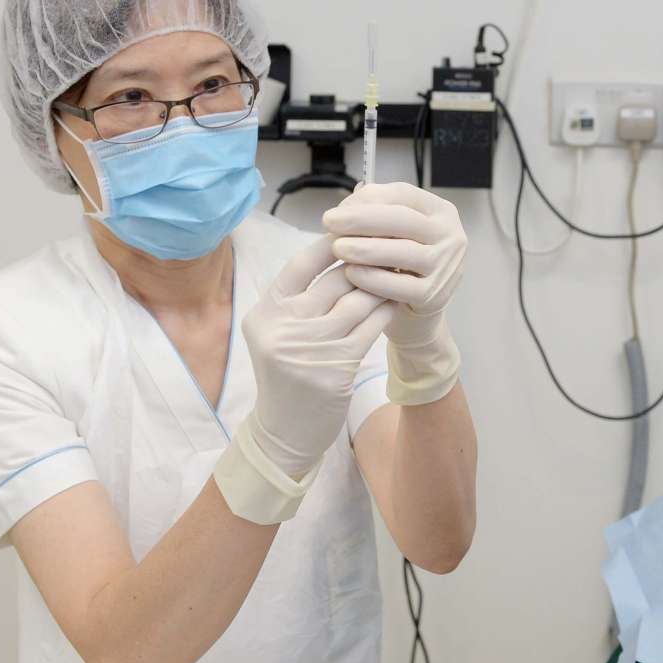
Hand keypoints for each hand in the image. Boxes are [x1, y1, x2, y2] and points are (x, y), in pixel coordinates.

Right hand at [240, 235, 395, 476]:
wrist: (284, 431)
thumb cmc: (286, 376)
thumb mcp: (275, 334)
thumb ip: (296, 299)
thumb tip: (335, 252)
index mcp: (265, 313)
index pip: (300, 265)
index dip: (329, 244)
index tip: (353, 231)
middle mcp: (283, 327)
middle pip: (334, 279)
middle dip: (364, 262)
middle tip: (388, 246)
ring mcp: (310, 348)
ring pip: (357, 300)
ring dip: (380, 284)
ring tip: (396, 270)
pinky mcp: (337, 367)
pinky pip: (371, 327)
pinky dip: (385, 310)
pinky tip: (396, 300)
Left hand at [323, 183, 466, 404]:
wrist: (418, 309)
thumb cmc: (401, 263)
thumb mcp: (395, 232)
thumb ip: (376, 213)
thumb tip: (349, 205)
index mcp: (440, 212)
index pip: (404, 195)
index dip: (369, 199)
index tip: (339, 208)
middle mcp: (450, 236)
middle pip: (403, 220)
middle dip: (362, 220)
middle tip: (330, 222)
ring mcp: (446, 267)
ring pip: (403, 252)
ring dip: (366, 248)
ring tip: (338, 248)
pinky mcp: (434, 295)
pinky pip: (400, 286)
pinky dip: (373, 279)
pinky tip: (351, 273)